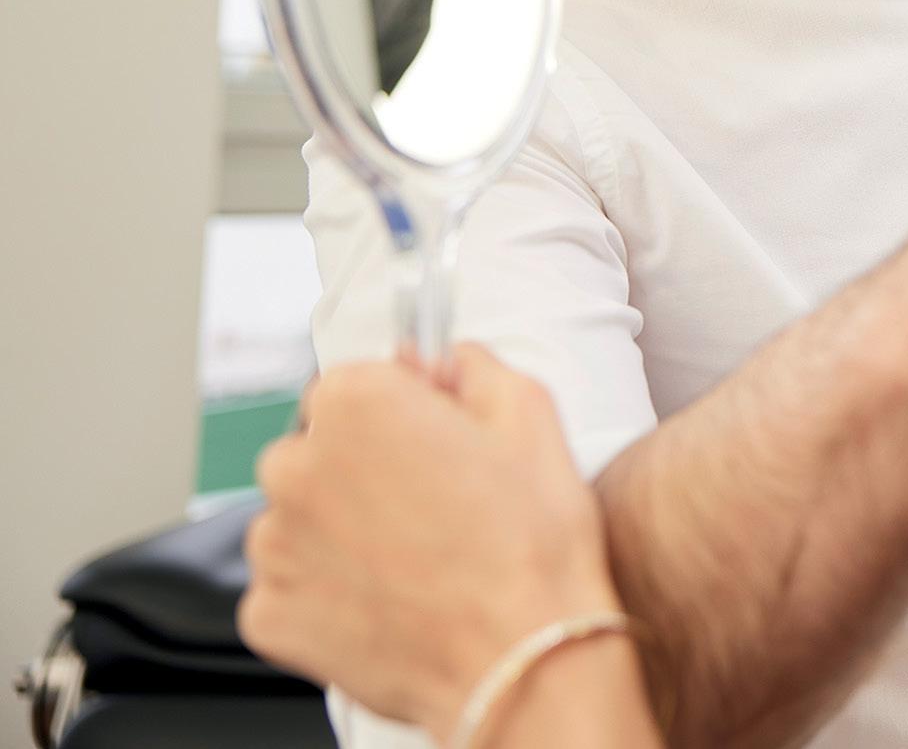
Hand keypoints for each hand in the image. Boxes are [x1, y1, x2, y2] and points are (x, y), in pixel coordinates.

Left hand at [240, 345, 623, 741]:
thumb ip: (475, 366)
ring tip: (414, 558)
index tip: (429, 439)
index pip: (352, 383)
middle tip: (430, 504)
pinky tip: (387, 599)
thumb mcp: (531, 414)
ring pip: (298, 519)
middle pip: (315, 450)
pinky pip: (289, 587)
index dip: (398, 411)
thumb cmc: (531, 540)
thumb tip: (445, 359)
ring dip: (340, 530)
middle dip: (361, 469)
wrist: (520, 656)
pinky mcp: (268, 613)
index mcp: (356, 403)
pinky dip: (327, 592)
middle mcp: (296, 465)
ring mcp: (274, 545)